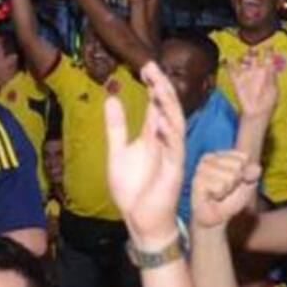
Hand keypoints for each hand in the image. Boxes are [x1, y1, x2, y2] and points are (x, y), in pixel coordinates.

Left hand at [106, 62, 185, 243]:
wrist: (139, 219)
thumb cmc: (133, 189)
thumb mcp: (117, 152)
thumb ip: (116, 127)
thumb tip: (111, 98)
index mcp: (153, 136)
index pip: (156, 105)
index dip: (153, 85)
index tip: (145, 66)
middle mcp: (165, 141)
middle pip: (167, 108)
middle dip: (162, 88)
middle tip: (152, 67)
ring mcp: (172, 154)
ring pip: (176, 124)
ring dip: (168, 105)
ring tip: (160, 86)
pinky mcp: (174, 170)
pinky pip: (175, 149)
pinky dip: (170, 135)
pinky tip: (163, 121)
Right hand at [190, 151, 260, 228]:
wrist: (215, 219)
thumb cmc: (229, 200)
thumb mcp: (247, 185)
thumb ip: (253, 174)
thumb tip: (257, 168)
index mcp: (219, 155)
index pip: (244, 157)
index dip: (245, 173)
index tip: (235, 183)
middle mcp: (207, 158)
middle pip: (238, 165)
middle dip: (236, 181)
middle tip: (226, 190)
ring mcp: (200, 169)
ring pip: (229, 176)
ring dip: (227, 189)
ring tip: (218, 194)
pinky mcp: (196, 182)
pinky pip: (220, 186)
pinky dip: (220, 195)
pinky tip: (211, 197)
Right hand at [227, 48, 278, 118]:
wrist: (256, 113)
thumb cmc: (268, 103)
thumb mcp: (274, 88)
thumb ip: (271, 75)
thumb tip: (270, 62)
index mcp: (268, 72)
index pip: (268, 57)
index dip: (268, 50)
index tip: (268, 44)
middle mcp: (257, 72)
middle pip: (253, 56)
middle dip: (252, 51)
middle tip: (252, 50)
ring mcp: (246, 76)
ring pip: (242, 61)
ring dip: (242, 58)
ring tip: (243, 59)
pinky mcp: (236, 81)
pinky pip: (230, 69)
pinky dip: (227, 63)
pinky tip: (225, 59)